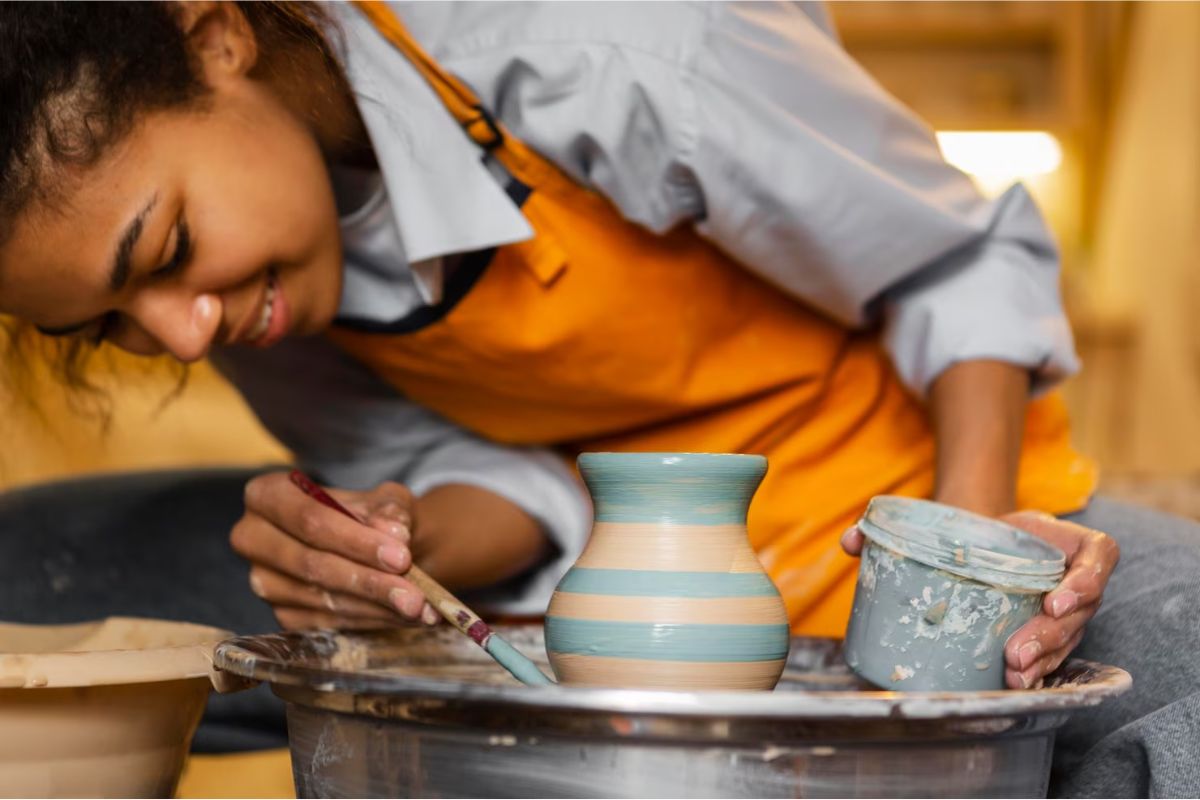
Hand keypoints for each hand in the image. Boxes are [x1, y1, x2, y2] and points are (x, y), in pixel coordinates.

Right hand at [231, 472, 438, 630]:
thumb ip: (389, 511)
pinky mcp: (282, 615)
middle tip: (415, 596)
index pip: (310, 520)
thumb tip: (393, 532)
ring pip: (322, 599)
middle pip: (312, 565)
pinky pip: (328, 624)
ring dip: (375, 608)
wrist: (372, 543)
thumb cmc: (372, 514)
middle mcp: (253, 539)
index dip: (356, 541)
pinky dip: (371, 621)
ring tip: (420, 609)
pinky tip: (403, 618)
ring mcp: (265, 582)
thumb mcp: (386, 500)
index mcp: (267, 495)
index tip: (402, 557)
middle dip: (369, 582)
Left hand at [839, 510, 1119, 689]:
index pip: (1099, 556)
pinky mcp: (1047, 634)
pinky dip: (1033, 671)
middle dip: (1050, 637)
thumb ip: (896, 525)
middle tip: (1016, 654)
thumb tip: (852, 540)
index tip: (1053, 599)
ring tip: (1012, 674)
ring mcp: (1065, 611)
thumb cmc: (970, 530)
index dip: (1086, 579)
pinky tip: (1011, 684)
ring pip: (1066, 640)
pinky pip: (1051, 656)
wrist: (977, 542)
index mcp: (1066, 542)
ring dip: (1041, 661)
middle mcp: (1073, 579)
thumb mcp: (948, 518)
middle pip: (1080, 611)